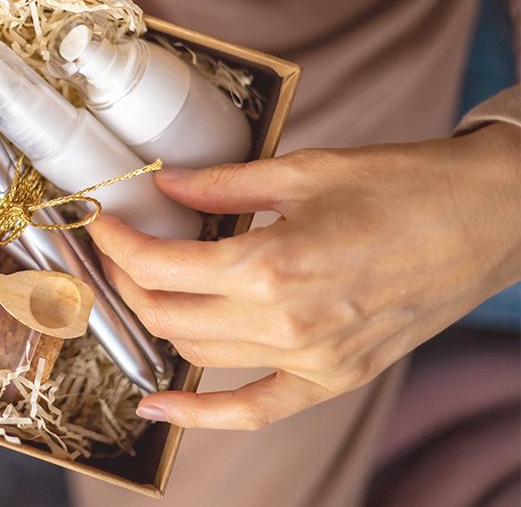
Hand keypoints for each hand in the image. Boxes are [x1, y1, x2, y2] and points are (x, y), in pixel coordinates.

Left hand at [89, 123, 520, 429]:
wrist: (488, 219)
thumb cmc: (405, 187)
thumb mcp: (303, 171)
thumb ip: (221, 184)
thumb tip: (165, 185)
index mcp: (272, 264)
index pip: (159, 267)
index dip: (116, 244)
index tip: (104, 224)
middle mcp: (286, 322)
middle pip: (167, 316)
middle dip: (127, 280)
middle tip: (120, 250)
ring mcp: (312, 360)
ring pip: (199, 356)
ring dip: (159, 324)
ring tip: (144, 291)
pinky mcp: (335, 377)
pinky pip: (255, 411)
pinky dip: (202, 415)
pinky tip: (158, 406)